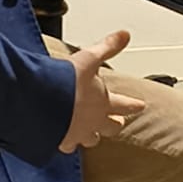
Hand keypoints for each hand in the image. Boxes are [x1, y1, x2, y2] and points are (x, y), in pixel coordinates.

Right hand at [59, 30, 147, 153]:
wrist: (41, 101)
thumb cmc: (66, 80)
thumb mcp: (88, 58)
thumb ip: (107, 47)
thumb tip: (125, 35)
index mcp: (103, 102)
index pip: (124, 105)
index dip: (133, 105)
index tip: (141, 106)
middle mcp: (94, 122)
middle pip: (110, 127)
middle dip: (114, 125)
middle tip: (117, 123)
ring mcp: (78, 134)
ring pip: (90, 140)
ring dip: (92, 136)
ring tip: (91, 135)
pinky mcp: (61, 141)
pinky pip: (67, 146)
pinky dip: (67, 143)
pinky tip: (63, 141)